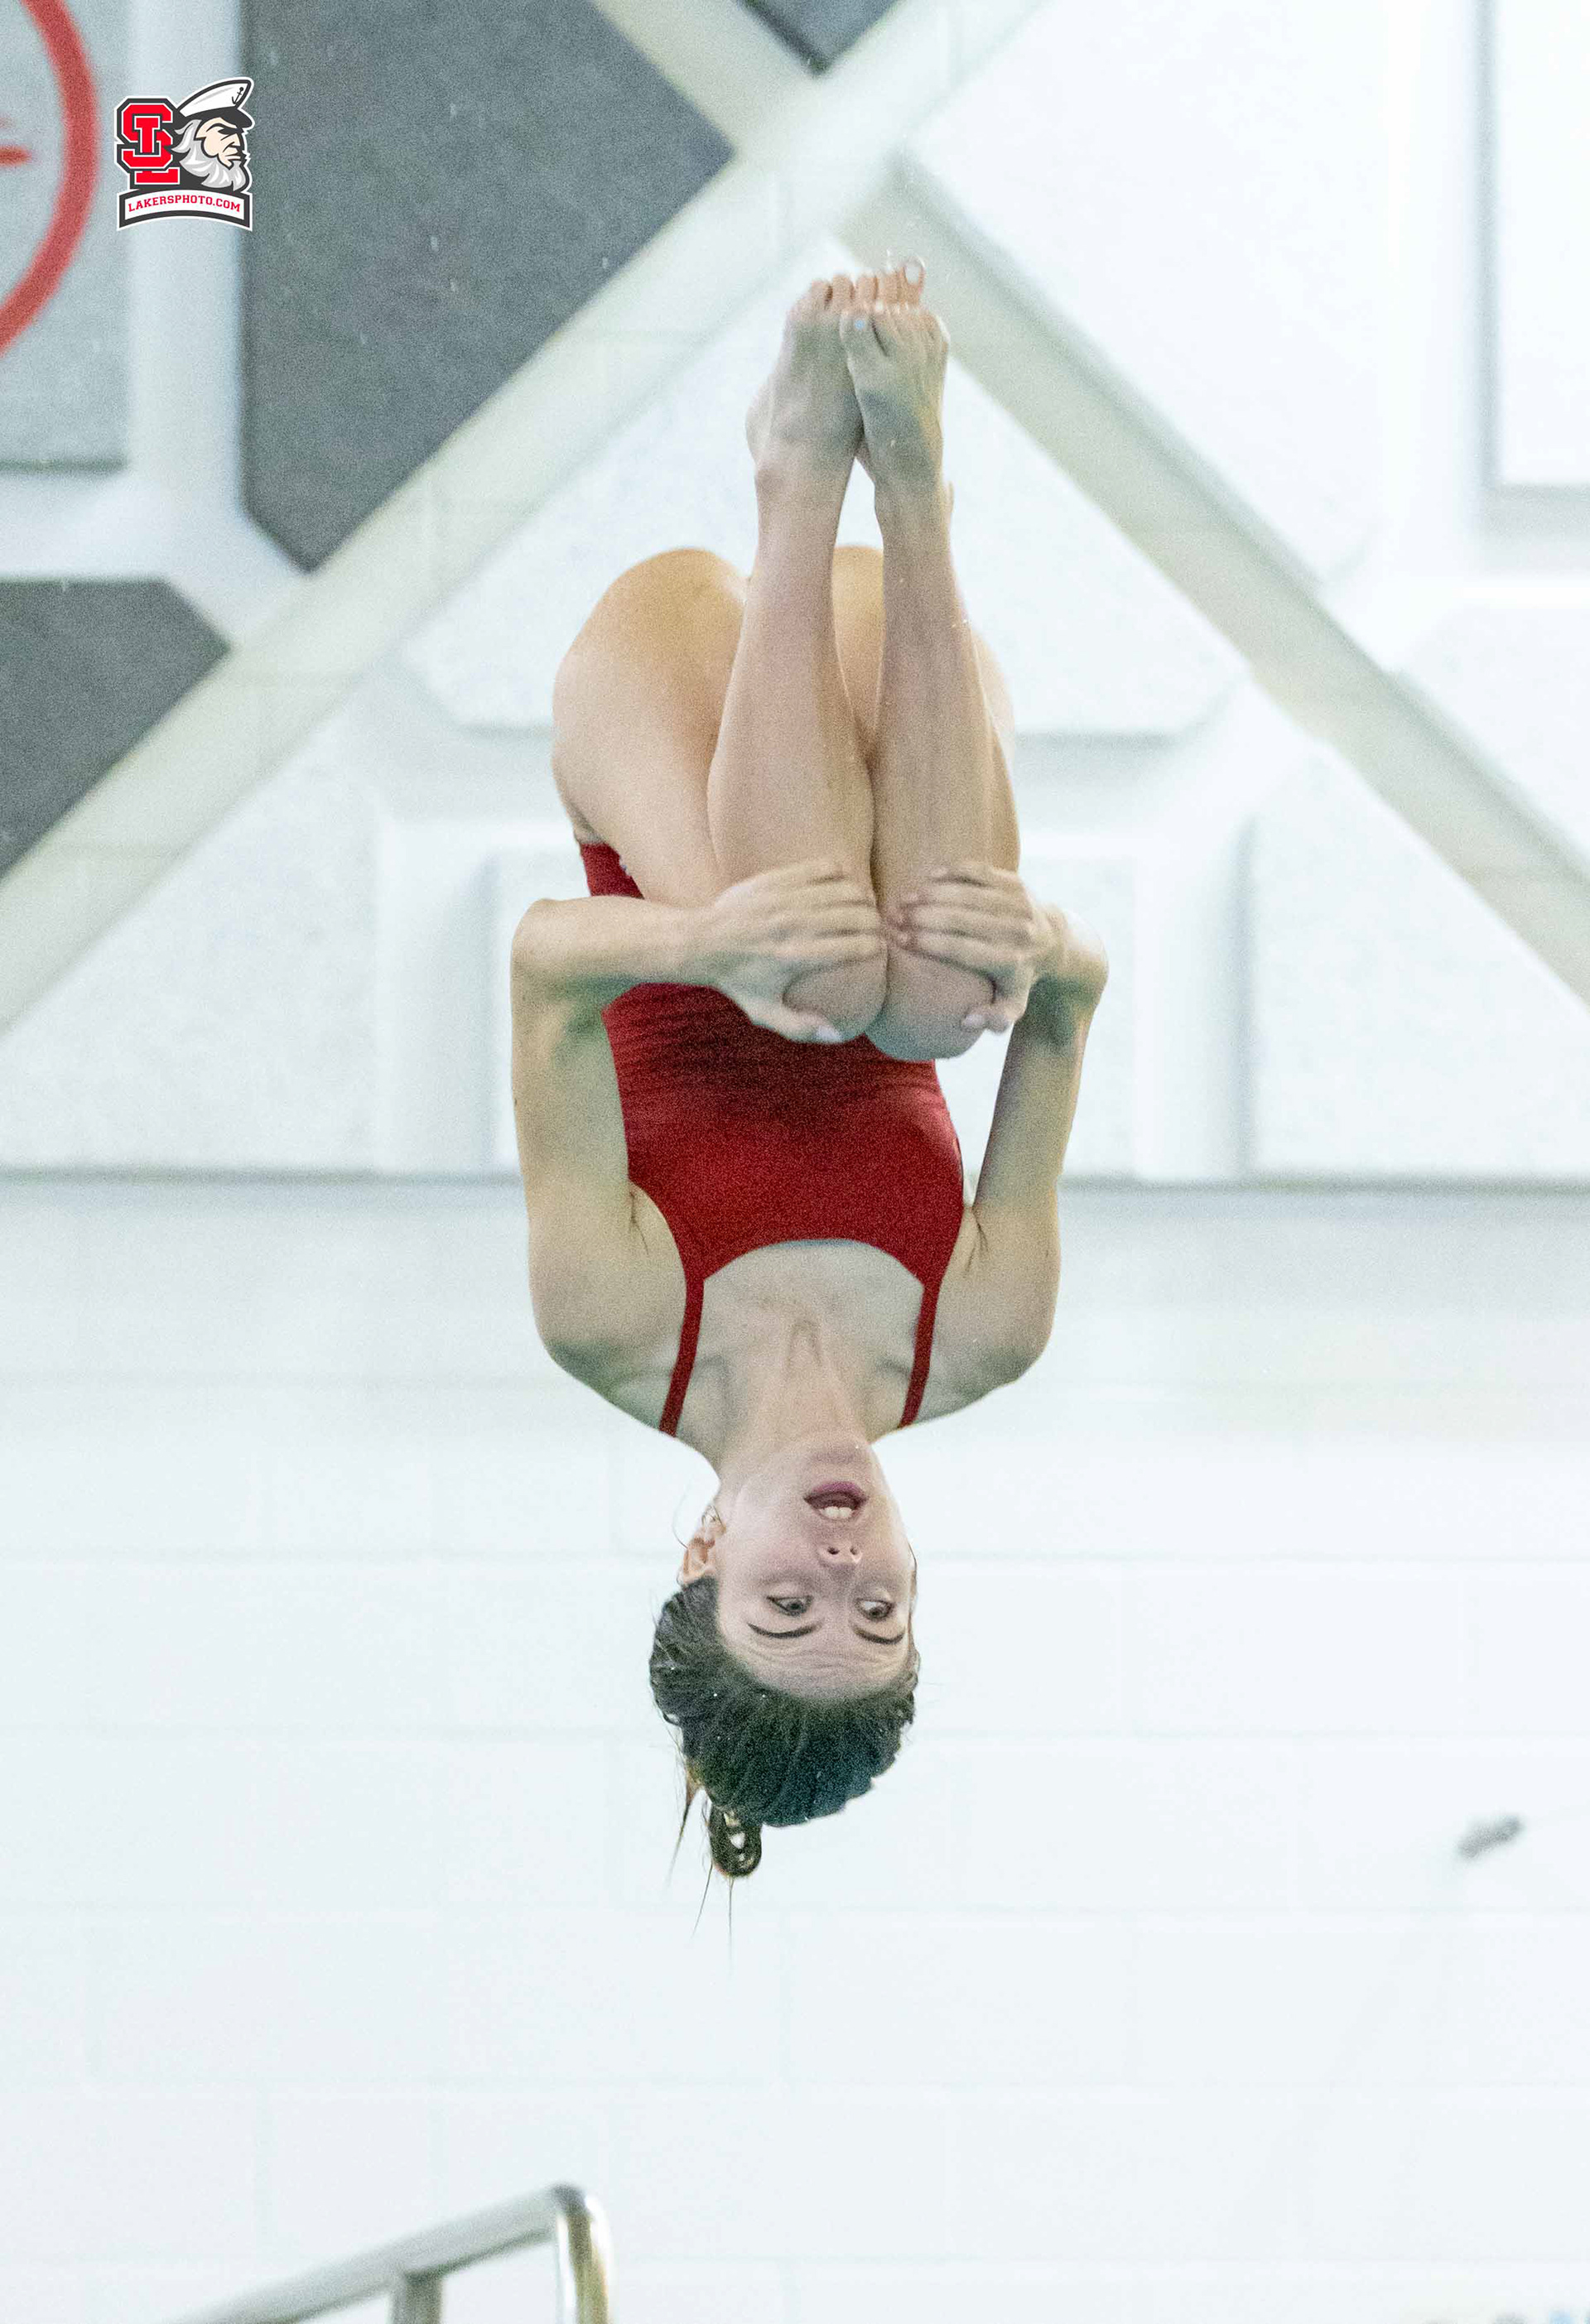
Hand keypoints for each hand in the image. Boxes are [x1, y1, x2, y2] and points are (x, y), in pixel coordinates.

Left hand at [692, 859, 886, 1041]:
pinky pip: (820, 868)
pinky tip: (844, 881)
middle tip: (875, 927)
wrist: (700, 944)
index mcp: (796, 958)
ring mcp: (783, 900)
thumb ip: (801, 1027)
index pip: (853, 947)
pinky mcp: (774, 880)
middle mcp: (793, 926)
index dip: (875, 946)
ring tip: (864, 904)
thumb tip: (838, 1036)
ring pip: (842, 889)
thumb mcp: (765, 1012)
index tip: (878, 948)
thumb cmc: (737, 981)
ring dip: (861, 896)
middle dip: (874, 920)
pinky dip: (839, 873)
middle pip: (854, 915)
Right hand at [884, 861, 1049, 1031]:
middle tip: (895, 917)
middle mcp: (1018, 930)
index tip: (903, 940)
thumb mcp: (1013, 1005)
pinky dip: (954, 871)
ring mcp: (1018, 902)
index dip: (931, 943)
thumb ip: (994, 1019)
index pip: (964, 950)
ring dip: (933, 894)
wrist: (1054, 941)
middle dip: (924, 916)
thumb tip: (967, 1020)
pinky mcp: (1016, 882)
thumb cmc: (1020, 976)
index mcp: (1011, 961)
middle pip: (963, 919)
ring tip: (905, 899)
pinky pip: (980, 872)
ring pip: (969, 893)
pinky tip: (929, 878)